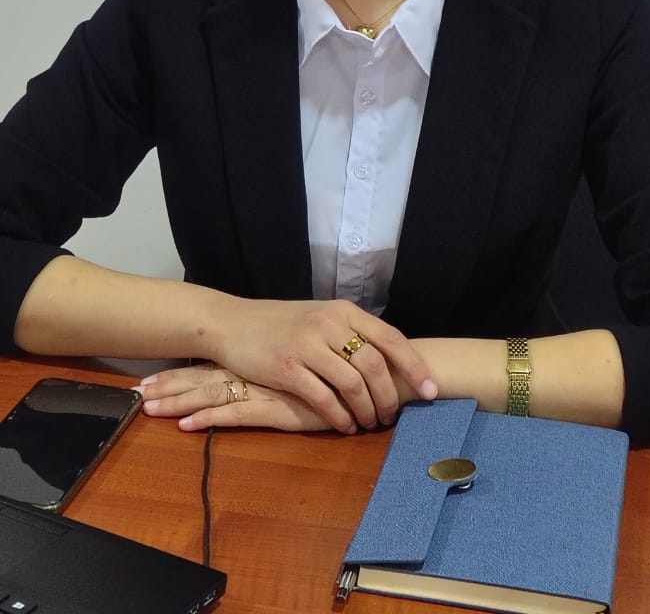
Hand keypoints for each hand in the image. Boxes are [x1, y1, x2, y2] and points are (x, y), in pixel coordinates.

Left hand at [138, 364, 332, 432]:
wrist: (375, 373)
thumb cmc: (344, 372)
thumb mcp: (308, 370)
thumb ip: (286, 372)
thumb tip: (262, 376)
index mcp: (263, 361)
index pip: (214, 364)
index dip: (182, 371)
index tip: (152, 376)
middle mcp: (260, 370)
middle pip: (206, 376)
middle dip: (170, 385)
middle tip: (137, 391)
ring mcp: (268, 388)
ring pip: (214, 392)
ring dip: (179, 400)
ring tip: (148, 406)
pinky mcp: (280, 407)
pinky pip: (238, 414)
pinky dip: (210, 419)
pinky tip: (187, 426)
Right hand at [208, 297, 436, 431]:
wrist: (231, 323)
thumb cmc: (280, 324)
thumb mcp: (320, 318)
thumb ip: (349, 334)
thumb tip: (387, 363)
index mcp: (343, 310)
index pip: (391, 338)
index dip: (414, 366)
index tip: (431, 391)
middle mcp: (329, 324)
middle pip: (375, 365)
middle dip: (389, 396)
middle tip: (392, 416)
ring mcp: (307, 344)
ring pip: (353, 384)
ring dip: (366, 410)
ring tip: (369, 424)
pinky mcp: (286, 367)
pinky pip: (324, 398)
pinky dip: (339, 417)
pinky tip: (344, 427)